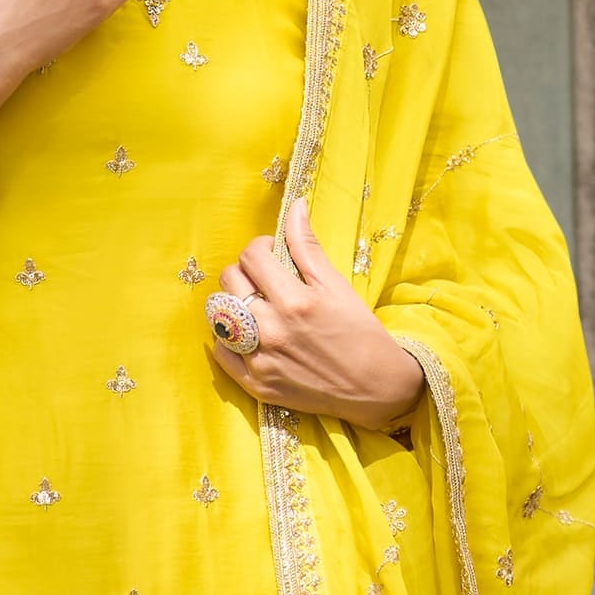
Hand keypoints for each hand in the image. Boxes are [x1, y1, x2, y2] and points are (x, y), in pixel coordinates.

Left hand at [206, 199, 424, 428]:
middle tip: (264, 279)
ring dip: (233, 303)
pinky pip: (221, 351)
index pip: (251, 256)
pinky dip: (229, 338)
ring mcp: (261, 360)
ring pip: (219, 315)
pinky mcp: (255, 384)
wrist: (375, 387)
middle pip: (229, 281)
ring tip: (256, 306)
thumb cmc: (360, 332)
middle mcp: (272, 330)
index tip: (272, 254)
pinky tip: (249, 333)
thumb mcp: (337, 285)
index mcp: (295, 301)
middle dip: (244, 272)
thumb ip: (307, 246)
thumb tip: (294, 206)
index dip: (260, 247)